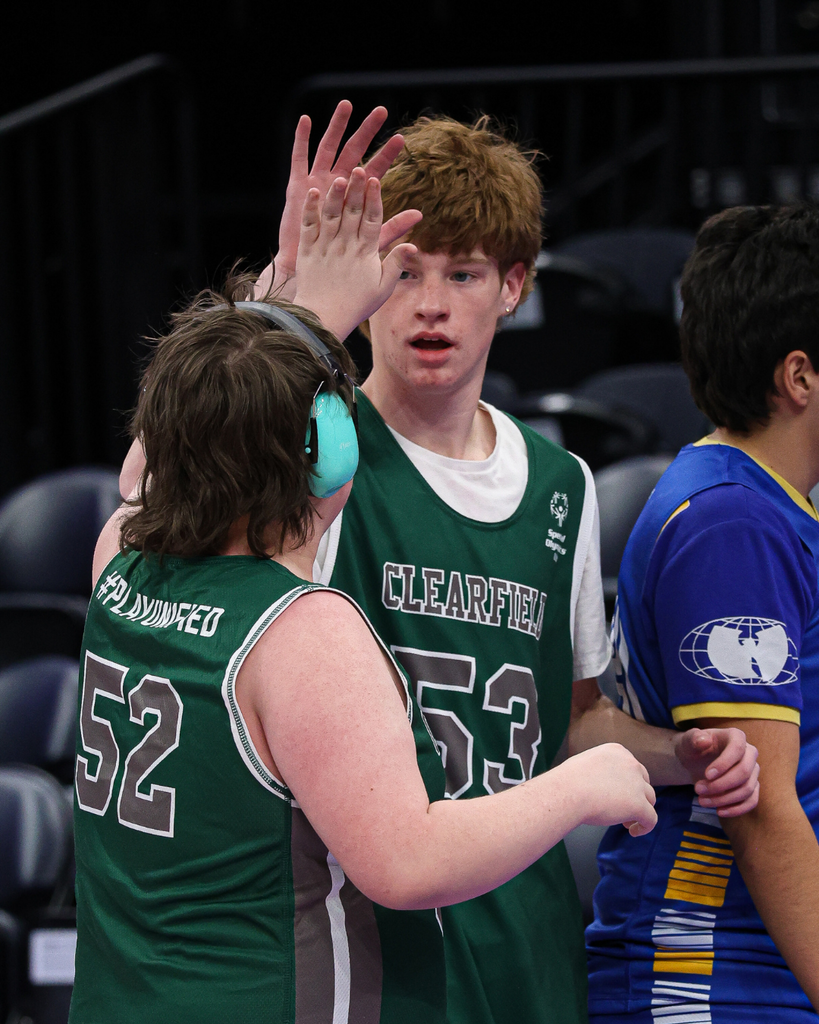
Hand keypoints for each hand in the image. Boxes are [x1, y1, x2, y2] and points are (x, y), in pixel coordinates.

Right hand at [263, 101, 416, 301]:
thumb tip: (420, 215)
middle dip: (367, 132)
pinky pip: (300, 159)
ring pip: (329, 149)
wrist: (311, 274)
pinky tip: (307, 121)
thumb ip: (393, 227)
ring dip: (337, 127)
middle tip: (381, 112)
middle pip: (354, 152)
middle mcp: (338, 186)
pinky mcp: (298, 188)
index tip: (401, 140)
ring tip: (346, 105)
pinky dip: (302, 140)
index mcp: (356, 198)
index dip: (387, 156)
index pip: (375, 171)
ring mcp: (317, 184)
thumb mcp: (371, 243)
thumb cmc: (342, 263)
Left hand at [292, 169, 417, 339]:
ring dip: (336, 194)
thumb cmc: (356, 305)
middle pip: (352, 212)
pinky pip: (309, 226)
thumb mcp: (383, 288)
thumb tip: (414, 245)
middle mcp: (345, 246)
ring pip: (331, 215)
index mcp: (365, 254)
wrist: (323, 319)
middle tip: (360, 168)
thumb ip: (396, 264)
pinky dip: (310, 208)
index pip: (372, 220)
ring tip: (340, 175)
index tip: (376, 180)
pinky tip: (312, 191)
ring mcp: (325, 247)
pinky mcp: (307, 252)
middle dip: (357, 189)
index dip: (374, 199)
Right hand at [570, 743, 657, 836]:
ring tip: (626, 823)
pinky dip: (645, 827)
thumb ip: (600, 769)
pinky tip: (633, 832)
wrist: (567, 792)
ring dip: (640, 811)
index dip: (627, 784)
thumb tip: (599, 784)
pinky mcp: (639, 805)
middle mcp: (630, 764)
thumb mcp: (585, 763)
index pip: (631, 768)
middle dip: (636, 796)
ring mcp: (637, 784)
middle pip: (644, 783)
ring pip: (650, 800)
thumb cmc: (567, 781)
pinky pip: (651, 819)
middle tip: (621, 809)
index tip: (618, 794)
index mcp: (617, 751)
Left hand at [676, 727, 759, 816]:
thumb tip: (704, 740)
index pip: (737, 749)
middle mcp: (749, 752)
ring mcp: (753, 771)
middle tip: (698, 790)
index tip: (707, 775)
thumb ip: (693, 738)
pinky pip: (752, 801)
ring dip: (724, 799)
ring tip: (702, 800)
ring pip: (747, 789)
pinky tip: (719, 811)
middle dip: (721, 785)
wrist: (694, 761)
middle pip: (744, 772)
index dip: (724, 764)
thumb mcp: (688, 741)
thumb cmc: (692, 748)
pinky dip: (737, 809)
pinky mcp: (752, 787)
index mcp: (735, 736)